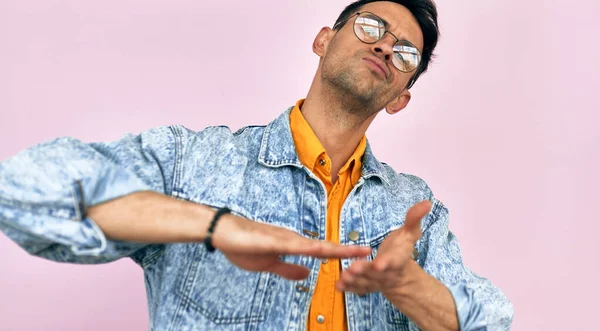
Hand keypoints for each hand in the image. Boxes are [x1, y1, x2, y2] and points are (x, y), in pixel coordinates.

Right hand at [211, 213, 371, 280]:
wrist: (223, 232)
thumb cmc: (243, 245)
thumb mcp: (269, 264)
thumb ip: (288, 269)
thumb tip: (307, 274)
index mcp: (294, 245)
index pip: (323, 251)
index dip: (342, 254)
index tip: (361, 255)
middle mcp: (294, 239)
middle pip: (325, 246)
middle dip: (348, 250)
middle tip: (370, 251)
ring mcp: (285, 239)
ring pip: (316, 245)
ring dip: (336, 249)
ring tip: (356, 250)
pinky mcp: (273, 241)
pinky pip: (295, 246)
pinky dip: (310, 249)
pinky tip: (322, 251)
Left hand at [335, 200, 431, 295]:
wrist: (401, 273)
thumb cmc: (402, 247)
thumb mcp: (410, 232)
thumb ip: (414, 218)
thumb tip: (427, 202)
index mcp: (398, 259)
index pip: (393, 261)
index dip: (386, 263)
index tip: (378, 265)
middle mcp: (388, 273)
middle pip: (376, 274)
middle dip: (364, 271)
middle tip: (352, 269)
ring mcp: (377, 281)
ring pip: (365, 282)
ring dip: (354, 280)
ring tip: (343, 276)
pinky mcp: (367, 286)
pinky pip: (358, 288)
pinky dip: (348, 288)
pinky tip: (338, 286)